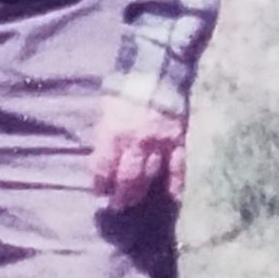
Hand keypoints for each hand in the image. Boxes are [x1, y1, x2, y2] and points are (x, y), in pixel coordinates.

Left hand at [90, 96, 185, 210]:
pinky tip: (172, 197)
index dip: (100, 183)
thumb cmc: (127, 87)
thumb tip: (100, 155)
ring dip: (139, 193)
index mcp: (113, 133)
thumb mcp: (106, 108)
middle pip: (126, 178)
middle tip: (117, 206)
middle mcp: (135, 143)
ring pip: (149, 176)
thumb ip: (104, 133)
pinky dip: (176, 184)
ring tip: (132, 203)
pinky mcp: (179, 141)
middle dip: (120, 195)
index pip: (104, 167)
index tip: (99, 192)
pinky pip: (178, 167)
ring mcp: (159, 144)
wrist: (158, 71)